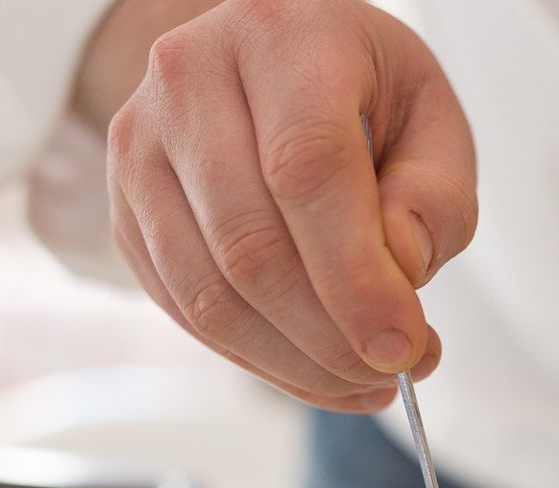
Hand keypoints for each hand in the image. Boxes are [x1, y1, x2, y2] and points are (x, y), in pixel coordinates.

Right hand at [81, 0, 475, 410]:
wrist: (274, 65)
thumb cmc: (362, 92)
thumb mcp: (433, 120)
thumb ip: (435, 197)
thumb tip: (400, 270)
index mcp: (280, 37)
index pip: (307, 170)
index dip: (356, 277)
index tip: (405, 345)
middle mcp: (189, 78)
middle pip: (251, 244)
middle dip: (331, 336)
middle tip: (397, 368)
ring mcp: (141, 145)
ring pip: (209, 292)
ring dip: (295, 362)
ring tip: (364, 378)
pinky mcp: (123, 208)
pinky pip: (184, 310)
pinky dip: (256, 360)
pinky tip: (314, 369)